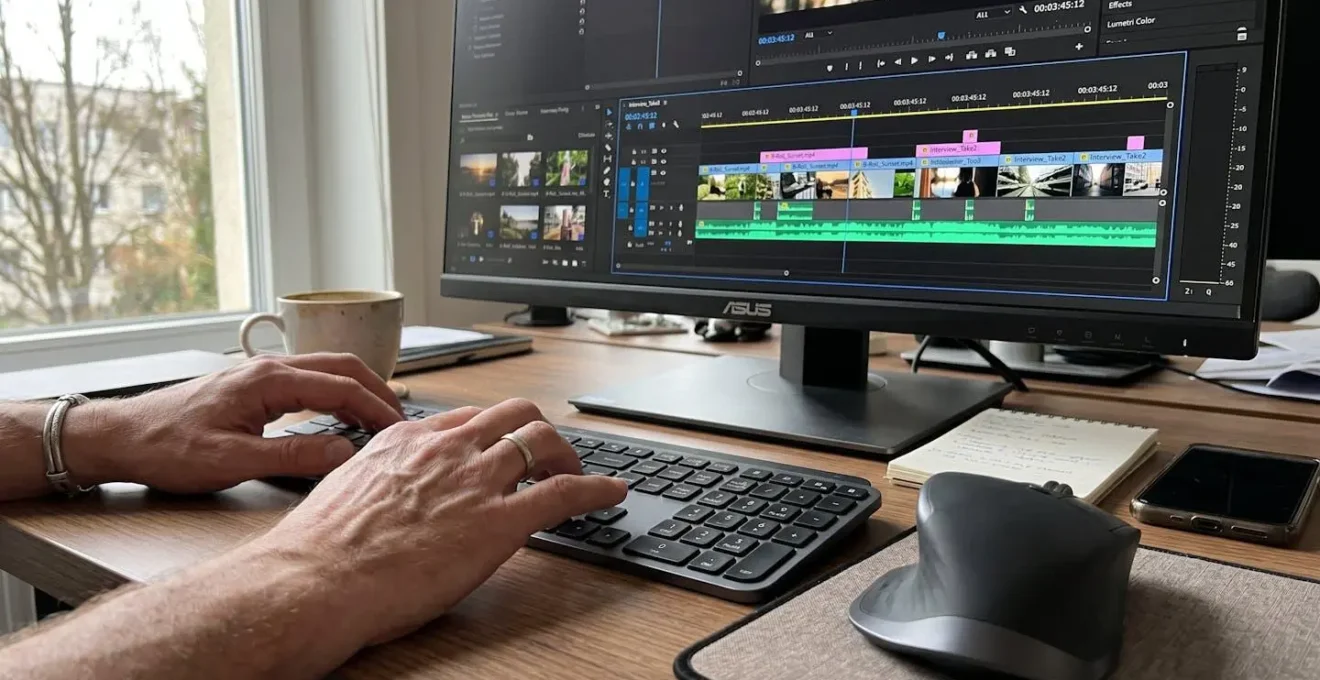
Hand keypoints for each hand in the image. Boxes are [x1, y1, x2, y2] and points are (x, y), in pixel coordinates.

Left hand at [68, 354, 403, 492]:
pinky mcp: (253, 385)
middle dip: (377, 390)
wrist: (121, 437)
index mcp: (269, 380)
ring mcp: (261, 373)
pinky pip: (309, 379)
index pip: (342, 386)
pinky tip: (339, 415)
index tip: (399, 429)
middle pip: (342, 366)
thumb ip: (292, 456)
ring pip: (326, 370)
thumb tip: (343, 451)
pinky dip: (336, 392)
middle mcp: (269, 368)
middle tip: (401, 420)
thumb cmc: (167, 447)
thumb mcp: (232, 461)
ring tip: (379, 418)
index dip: (377, 408)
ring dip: (358, 389)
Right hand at [256, 398, 627, 645]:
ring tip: (579, 471)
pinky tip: (611, 493)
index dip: (493, 432)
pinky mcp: (500, 523)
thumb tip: (391, 490)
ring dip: (568, 454)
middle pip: (513, 415)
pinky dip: (596, 488)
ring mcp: (476, 482)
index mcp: (407, 439)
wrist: (313, 580)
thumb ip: (382, 478)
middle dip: (537, 431)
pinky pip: (565, 492)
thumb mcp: (347, 490)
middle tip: (548, 454)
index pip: (468, 419)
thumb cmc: (318, 551)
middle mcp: (448, 449)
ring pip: (542, 442)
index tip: (500, 445)